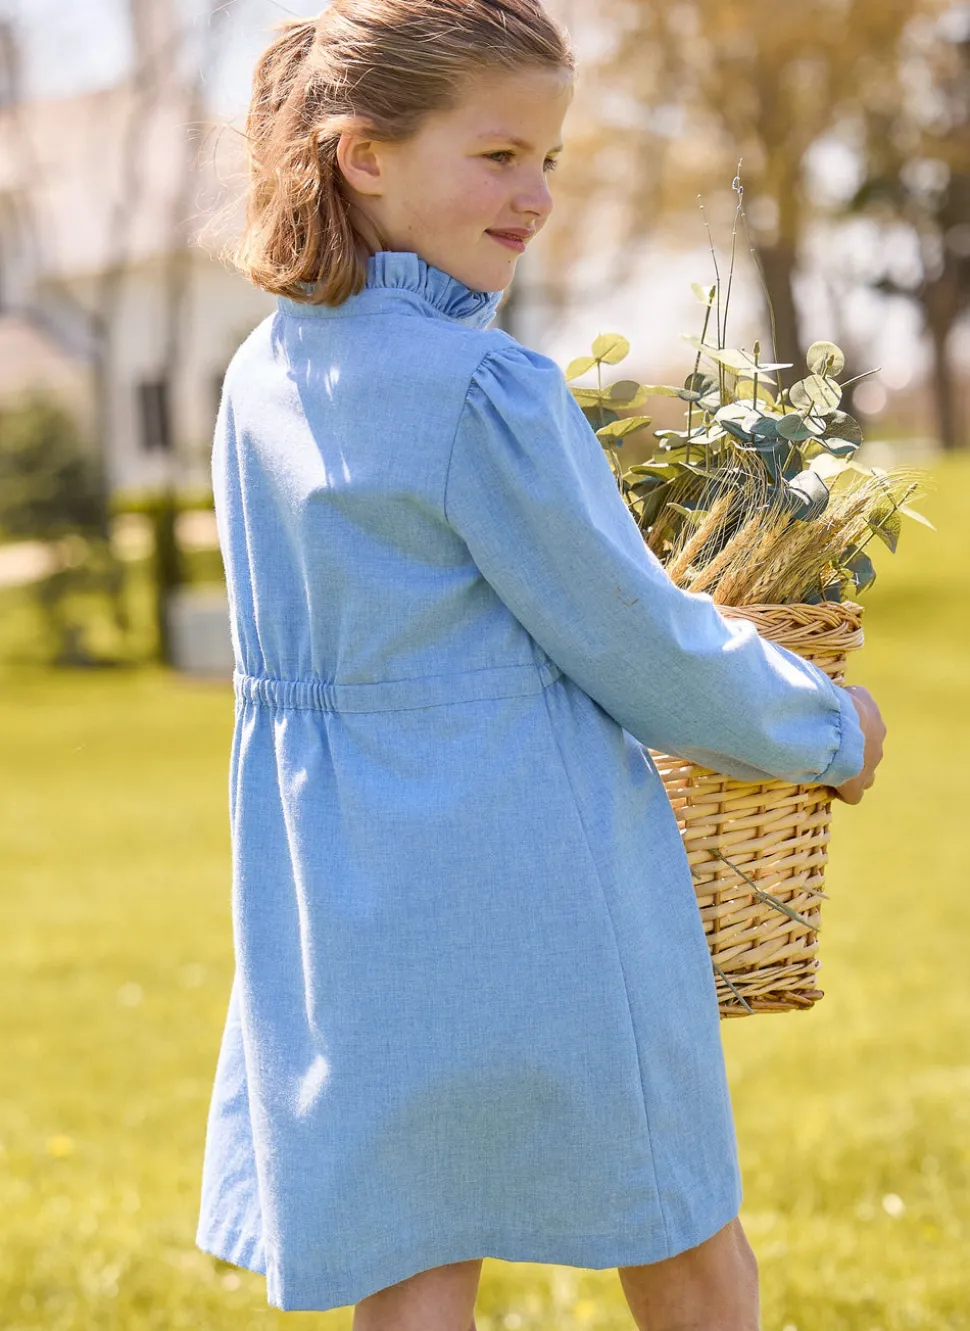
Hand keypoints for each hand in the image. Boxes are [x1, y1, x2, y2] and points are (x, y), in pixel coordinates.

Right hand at [831, 684, 886, 804]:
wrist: (836, 730)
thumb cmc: (833, 706)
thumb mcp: (840, 691)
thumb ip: (841, 694)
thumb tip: (835, 691)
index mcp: (873, 717)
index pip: (867, 726)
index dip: (851, 731)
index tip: (836, 732)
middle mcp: (878, 742)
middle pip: (870, 752)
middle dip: (855, 753)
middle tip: (835, 751)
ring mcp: (870, 766)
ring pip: (867, 776)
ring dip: (854, 772)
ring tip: (835, 771)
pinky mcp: (856, 786)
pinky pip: (854, 795)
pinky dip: (844, 792)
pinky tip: (831, 789)